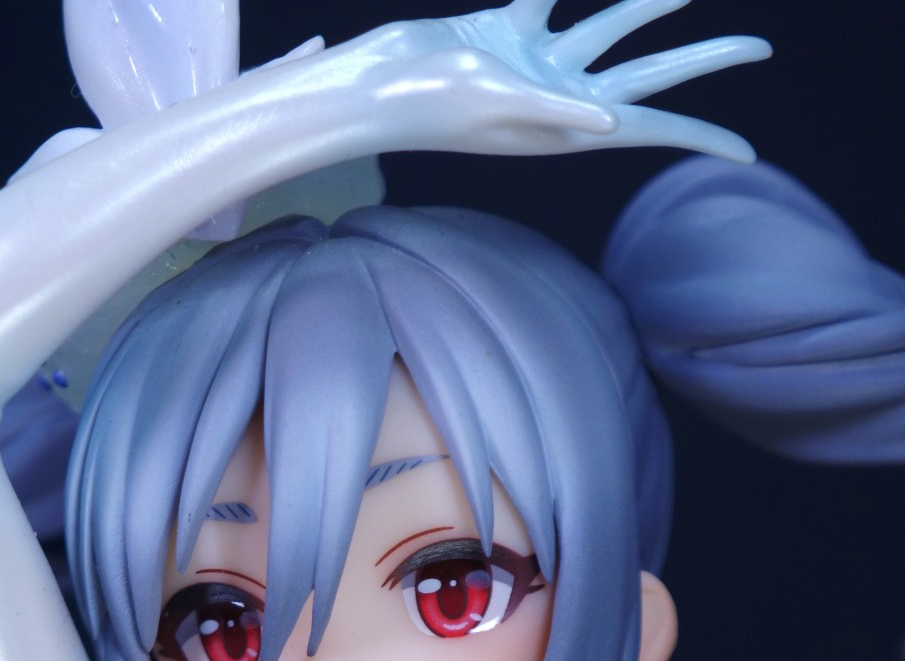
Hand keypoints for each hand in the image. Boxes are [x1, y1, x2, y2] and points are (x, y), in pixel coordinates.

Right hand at [347, 0, 769, 161]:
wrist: (379, 83)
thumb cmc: (435, 104)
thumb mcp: (502, 106)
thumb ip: (560, 114)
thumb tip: (615, 127)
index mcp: (573, 125)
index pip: (654, 132)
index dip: (702, 139)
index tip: (748, 157)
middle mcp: (565, 97)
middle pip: (653, 74)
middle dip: (706, 59)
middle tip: (762, 48)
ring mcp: (538, 63)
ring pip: (612, 22)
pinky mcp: (509, 30)